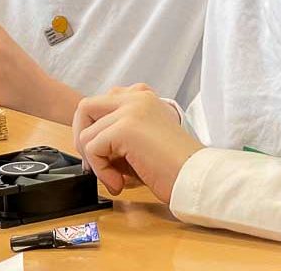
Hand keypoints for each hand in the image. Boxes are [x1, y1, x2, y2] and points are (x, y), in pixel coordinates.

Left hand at [72, 84, 202, 202]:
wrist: (197, 178)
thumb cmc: (174, 167)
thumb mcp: (142, 139)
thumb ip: (118, 132)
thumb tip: (88, 145)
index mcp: (142, 96)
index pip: (100, 102)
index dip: (94, 129)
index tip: (102, 154)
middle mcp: (136, 97)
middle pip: (85, 108)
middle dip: (83, 139)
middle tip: (98, 165)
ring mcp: (130, 110)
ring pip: (86, 134)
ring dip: (96, 163)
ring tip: (117, 179)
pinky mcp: (124, 128)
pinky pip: (92, 149)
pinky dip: (101, 170)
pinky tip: (120, 183)